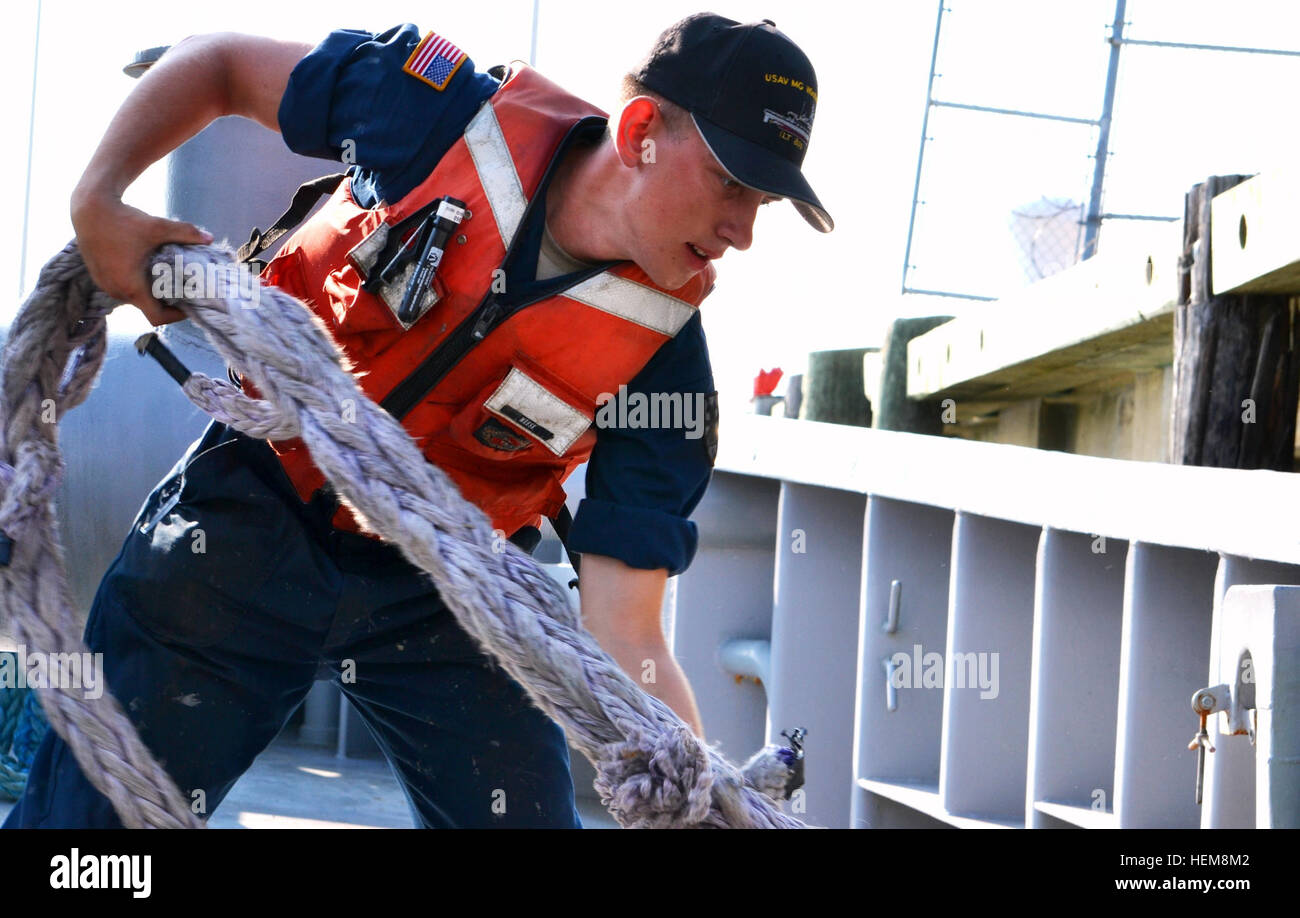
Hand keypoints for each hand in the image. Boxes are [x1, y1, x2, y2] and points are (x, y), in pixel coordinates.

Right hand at [70, 188, 212, 325]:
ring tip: (166, 279)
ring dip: (150, 293)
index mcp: (131, 286)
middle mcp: (116, 291)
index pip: (156, 318)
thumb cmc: (123, 219)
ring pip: (134, 299)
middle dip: (166, 302)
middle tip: (182, 289)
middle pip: (147, 308)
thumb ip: (185, 233)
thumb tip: (210, 238)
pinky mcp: (98, 277)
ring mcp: (105, 285)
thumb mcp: (157, 227)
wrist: (89, 208)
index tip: (187, 306)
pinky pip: (121, 290)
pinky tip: (146, 271)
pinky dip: (135, 285)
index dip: (175, 317)